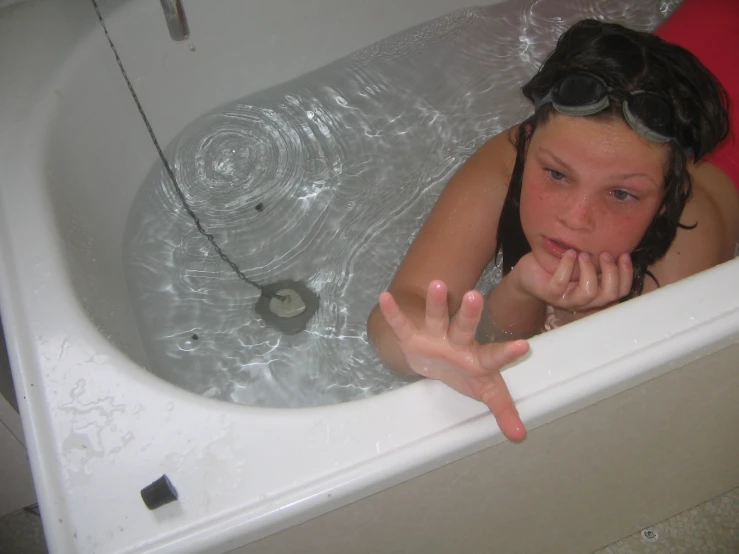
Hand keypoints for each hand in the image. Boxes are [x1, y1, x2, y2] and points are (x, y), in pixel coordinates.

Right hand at [378, 280, 529, 440]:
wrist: (437, 360)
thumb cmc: (466, 372)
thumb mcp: (485, 391)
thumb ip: (502, 409)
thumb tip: (520, 435)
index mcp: (477, 357)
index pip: (493, 356)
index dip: (507, 353)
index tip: (523, 347)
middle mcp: (457, 342)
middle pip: (464, 327)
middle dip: (469, 313)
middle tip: (474, 295)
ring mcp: (435, 336)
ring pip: (437, 318)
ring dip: (436, 303)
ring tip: (437, 284)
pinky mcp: (412, 337)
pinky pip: (402, 325)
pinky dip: (394, 313)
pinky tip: (385, 297)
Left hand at [513, 250, 632, 311]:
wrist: (529, 275)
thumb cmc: (558, 266)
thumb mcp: (582, 263)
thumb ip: (598, 261)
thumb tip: (617, 245)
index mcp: (595, 292)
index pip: (620, 292)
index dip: (626, 275)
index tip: (624, 254)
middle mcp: (584, 300)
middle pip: (609, 295)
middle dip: (611, 272)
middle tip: (604, 254)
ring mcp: (567, 299)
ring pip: (589, 293)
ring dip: (590, 270)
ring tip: (583, 254)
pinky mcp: (550, 293)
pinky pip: (561, 283)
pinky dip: (567, 265)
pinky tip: (570, 253)